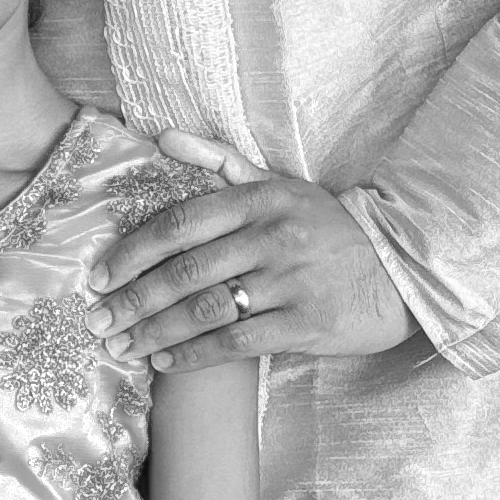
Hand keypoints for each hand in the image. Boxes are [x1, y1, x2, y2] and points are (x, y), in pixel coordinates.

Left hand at [85, 129, 414, 374]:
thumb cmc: (325, 226)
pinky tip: (165, 363)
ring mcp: (292, 282)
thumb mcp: (278, 184)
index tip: (99, 276)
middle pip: (185, 271)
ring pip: (206, 309)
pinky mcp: (308, 325)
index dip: (133, 251)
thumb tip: (161, 137)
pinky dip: (195, 354)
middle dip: (133, 299)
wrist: (401, 267)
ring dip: (155, 331)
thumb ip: (218, 160)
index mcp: (260, 199)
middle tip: (98, 320)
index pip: (180, 223)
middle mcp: (273, 237)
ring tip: (122, 346)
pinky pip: (238, 342)